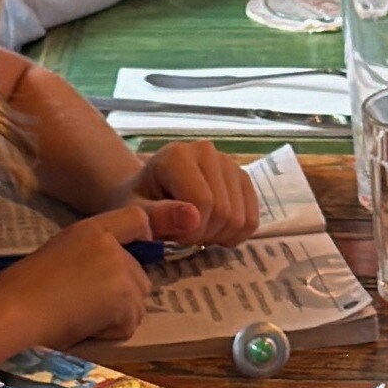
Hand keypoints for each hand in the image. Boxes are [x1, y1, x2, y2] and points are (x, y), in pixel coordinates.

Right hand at [6, 218, 156, 355]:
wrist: (12, 311)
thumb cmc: (23, 291)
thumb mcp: (59, 256)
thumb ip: (89, 258)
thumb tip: (108, 281)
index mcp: (91, 230)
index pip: (136, 220)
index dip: (144, 237)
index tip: (135, 257)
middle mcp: (111, 246)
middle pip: (140, 275)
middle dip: (121, 297)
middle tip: (84, 307)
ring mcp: (121, 271)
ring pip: (137, 304)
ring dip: (116, 318)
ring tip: (80, 318)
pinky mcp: (125, 299)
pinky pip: (130, 324)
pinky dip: (110, 333)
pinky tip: (84, 328)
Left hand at [128, 139, 257, 248]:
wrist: (147, 191)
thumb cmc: (138, 202)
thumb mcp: (135, 213)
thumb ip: (157, 216)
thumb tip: (193, 218)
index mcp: (178, 155)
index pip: (203, 202)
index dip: (190, 230)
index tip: (172, 235)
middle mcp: (208, 151)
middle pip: (224, 212)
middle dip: (204, 234)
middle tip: (183, 234)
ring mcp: (229, 162)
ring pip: (241, 218)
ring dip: (218, 236)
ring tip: (196, 230)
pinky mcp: (242, 177)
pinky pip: (252, 219)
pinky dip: (235, 234)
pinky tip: (214, 230)